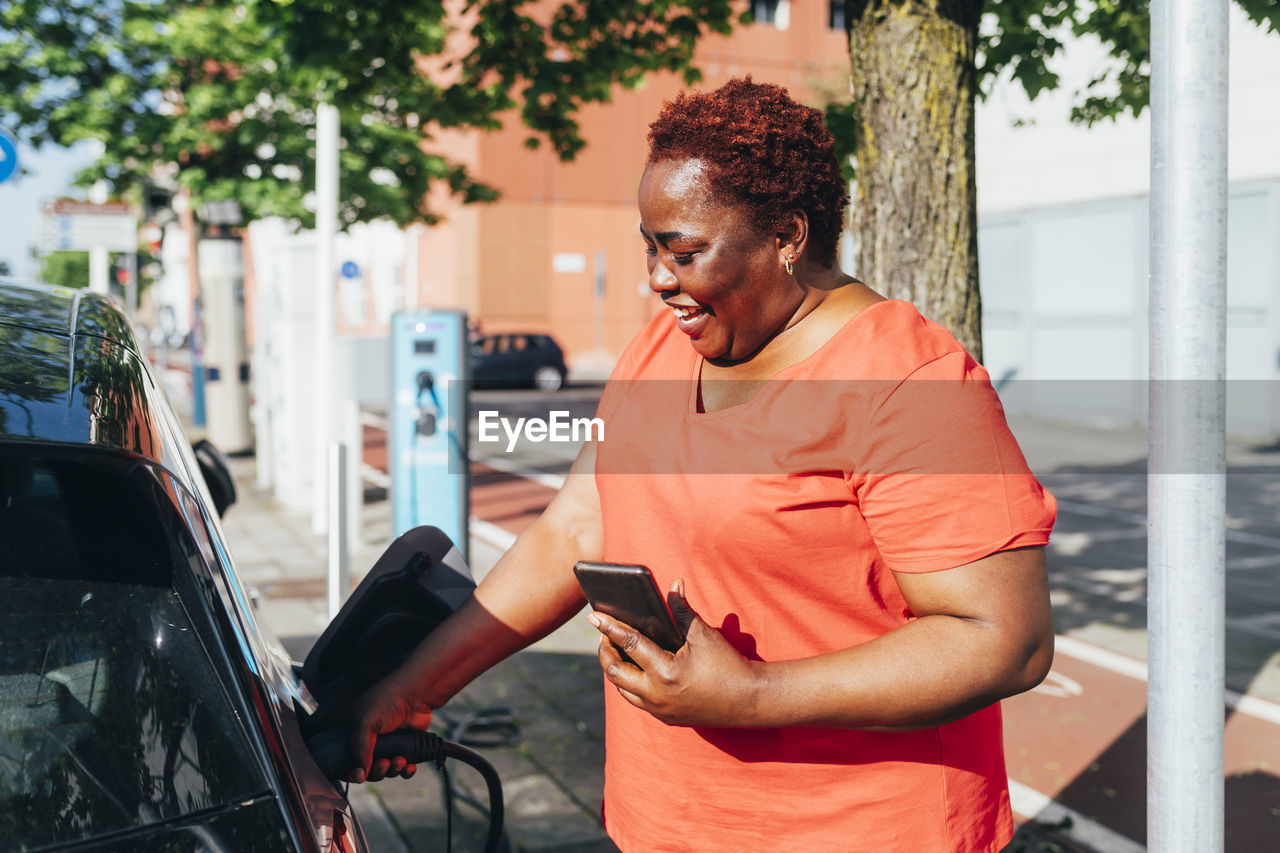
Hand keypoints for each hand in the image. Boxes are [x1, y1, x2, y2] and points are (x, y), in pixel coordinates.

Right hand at [346, 677, 433, 782]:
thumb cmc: (388, 701)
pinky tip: (410, 766)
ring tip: (400, 761)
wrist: (417, 695)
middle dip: (377, 771)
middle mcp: (368, 741)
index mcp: (353, 734)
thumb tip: (358, 777)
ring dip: (393, 770)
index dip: (353, 771)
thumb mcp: (364, 723)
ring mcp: (387, 745)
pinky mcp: (404, 747)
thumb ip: (358, 750)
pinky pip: (402, 768)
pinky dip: (406, 771)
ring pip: (386, 770)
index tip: (361, 775)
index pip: (346, 761)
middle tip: (385, 763)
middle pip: (367, 770)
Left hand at [588, 578, 762, 726]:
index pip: (628, 644)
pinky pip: (638, 700)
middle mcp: (657, 695)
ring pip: (624, 690)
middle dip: (606, 652)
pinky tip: (634, 669)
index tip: (592, 616)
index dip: (609, 627)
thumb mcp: (704, 635)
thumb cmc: (728, 665)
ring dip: (617, 670)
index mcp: (665, 672)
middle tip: (605, 635)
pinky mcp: (667, 718)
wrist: (749, 700)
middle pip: (616, 673)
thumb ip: (682, 611)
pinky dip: (631, 684)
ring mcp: (660, 710)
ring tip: (617, 650)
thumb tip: (673, 586)